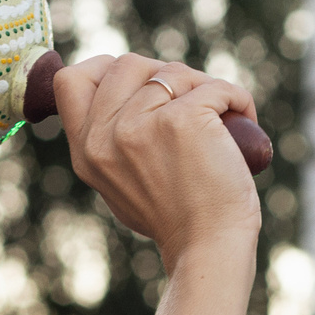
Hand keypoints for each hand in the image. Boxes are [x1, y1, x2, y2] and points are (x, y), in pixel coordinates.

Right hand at [52, 54, 261, 267]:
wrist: (207, 249)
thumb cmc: (176, 220)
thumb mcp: (120, 184)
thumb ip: (111, 144)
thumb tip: (125, 96)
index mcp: (86, 151)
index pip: (71, 80)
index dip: (104, 70)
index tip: (138, 86)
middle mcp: (106, 136)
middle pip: (127, 64)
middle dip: (163, 74)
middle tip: (190, 103)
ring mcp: (140, 126)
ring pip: (173, 72)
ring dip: (203, 85)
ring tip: (222, 116)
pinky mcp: (182, 120)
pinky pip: (214, 86)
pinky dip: (236, 98)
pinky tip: (244, 118)